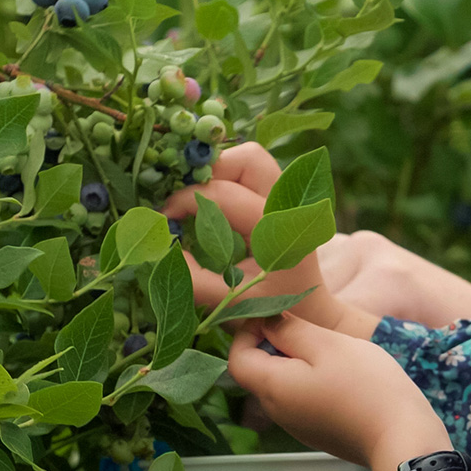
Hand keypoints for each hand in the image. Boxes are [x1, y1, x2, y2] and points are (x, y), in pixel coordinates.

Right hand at [163, 143, 380, 337]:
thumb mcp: (233, 304)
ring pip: (252, 158)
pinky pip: (251, 172)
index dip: (187, 200)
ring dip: (219, 169)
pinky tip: (207, 199)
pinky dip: (226, 176)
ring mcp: (288, 198)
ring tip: (193, 194)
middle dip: (209, 169)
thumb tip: (160, 246)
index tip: (165, 218)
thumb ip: (196, 280)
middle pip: (249, 158)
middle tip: (181, 196)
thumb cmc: (272, 309)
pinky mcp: (280, 198)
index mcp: (279, 230)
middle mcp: (289, 205)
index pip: (226, 195)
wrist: (310, 312)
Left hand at [229, 312, 448, 470]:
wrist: (402, 438)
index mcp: (272, 387)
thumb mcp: (327, 344)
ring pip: (285, 385)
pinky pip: (304, 400)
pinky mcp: (320, 434)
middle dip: (277, 345)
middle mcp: (278, 412)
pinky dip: (314, 382)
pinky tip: (347, 377)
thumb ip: (290, 331)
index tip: (277, 316)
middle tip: (312, 329)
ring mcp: (299, 427)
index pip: (237, 358)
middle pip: (260, 372)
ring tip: (335, 352)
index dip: (248, 332)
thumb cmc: (365, 386)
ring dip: (300, 363)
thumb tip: (266, 323)